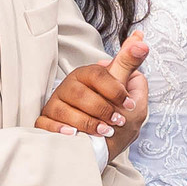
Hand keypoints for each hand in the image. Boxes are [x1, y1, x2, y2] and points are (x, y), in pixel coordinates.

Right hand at [36, 33, 149, 157]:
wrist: (102, 147)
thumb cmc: (115, 118)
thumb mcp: (127, 91)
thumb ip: (129, 64)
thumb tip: (140, 38)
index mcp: (87, 75)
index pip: (98, 75)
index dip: (115, 91)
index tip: (129, 105)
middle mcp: (68, 87)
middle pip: (80, 94)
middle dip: (103, 110)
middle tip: (117, 121)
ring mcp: (55, 105)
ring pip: (63, 110)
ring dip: (86, 123)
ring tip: (103, 132)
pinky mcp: (47, 122)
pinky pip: (46, 124)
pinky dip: (60, 129)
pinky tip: (74, 134)